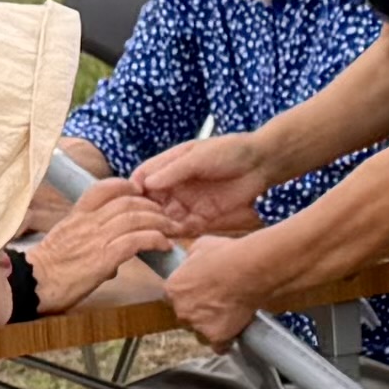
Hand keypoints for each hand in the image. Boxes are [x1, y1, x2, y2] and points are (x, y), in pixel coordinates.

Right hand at [30, 180, 181, 301]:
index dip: (127, 186)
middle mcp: (88, 222)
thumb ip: (91, 240)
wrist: (34, 284)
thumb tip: (117, 256)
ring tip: (171, 229)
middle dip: (151, 205)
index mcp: (77, 215)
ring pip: (136, 218)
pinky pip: (137, 240)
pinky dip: (155, 239)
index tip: (141, 193)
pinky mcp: (104, 257)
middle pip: (127, 201)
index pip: (104, 188)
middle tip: (164, 215)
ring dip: (160, 222)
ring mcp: (96, 238)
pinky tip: (164, 245)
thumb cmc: (48, 270)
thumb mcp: (66, 243)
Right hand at [130, 128, 284, 237]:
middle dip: (142, 212)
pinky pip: (182, 229)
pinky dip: (174, 234)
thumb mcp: (198, 157)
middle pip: (148, 203)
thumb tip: (147, 183)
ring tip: (151, 231)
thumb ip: (174, 170)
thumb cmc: (229, 151)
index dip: (132, 190)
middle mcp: (173, 187)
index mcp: (168, 167)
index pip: (141, 179)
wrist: (259, 164)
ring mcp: (186, 203)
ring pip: (163, 218)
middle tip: (138, 222)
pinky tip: (168, 237)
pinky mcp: (201, 218)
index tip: (128, 199)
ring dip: (157, 225)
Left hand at [160, 232, 276, 351]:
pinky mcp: (216, 337)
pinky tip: (234, 331)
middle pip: (185, 317)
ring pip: (201, 333)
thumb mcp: (201, 246)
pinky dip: (226, 341)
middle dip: (197, 313)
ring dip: (211, 328)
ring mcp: (198, 325)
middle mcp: (181, 310)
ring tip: (228, 316)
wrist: (248, 270)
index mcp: (172, 288)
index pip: (172, 299)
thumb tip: (191, 261)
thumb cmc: (226, 255)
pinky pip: (219, 346)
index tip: (198, 294)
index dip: (187, 296)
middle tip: (216, 303)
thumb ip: (190, 259)